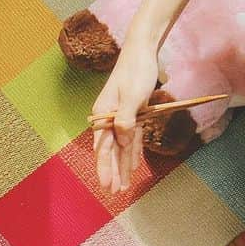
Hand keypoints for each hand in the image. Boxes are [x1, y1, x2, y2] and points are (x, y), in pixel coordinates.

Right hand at [92, 45, 158, 193]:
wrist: (141, 53)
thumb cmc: (135, 72)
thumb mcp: (131, 96)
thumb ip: (125, 118)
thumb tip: (120, 138)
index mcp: (103, 115)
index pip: (103, 147)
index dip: (104, 167)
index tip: (106, 184)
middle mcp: (109, 119)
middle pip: (110, 150)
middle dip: (112, 171)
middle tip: (113, 191)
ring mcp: (120, 118)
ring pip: (121, 147)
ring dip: (123, 165)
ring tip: (124, 185)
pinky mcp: (133, 115)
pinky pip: (132, 138)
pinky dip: (133, 152)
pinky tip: (133, 165)